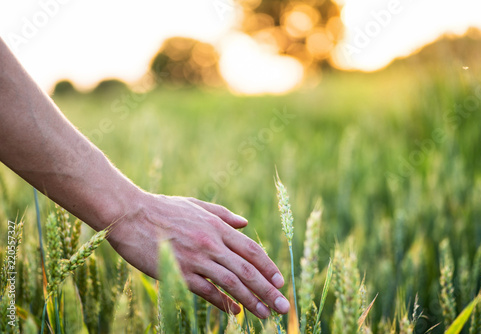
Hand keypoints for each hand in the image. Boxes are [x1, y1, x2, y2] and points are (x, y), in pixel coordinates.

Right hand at [107, 192, 289, 318]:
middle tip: (284, 306)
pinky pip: (206, 291)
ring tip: (265, 314)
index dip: (269, 267)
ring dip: (251, 300)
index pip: (251, 250)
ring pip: (231, 283)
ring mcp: (195, 259)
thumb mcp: (196, 205)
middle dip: (268, 290)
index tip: (280, 281)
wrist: (130, 215)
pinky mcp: (179, 273)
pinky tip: (235, 311)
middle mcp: (211, 243)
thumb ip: (223, 215)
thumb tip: (245, 223)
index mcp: (217, 227)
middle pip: (247, 270)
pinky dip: (223, 303)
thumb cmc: (162, 208)